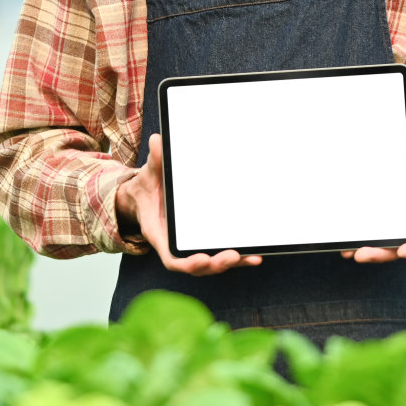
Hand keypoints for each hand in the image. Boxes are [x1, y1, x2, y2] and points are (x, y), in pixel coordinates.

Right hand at [116, 133, 262, 274]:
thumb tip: (158, 141)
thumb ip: (155, 161)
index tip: (201, 259)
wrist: (149, 194)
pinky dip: (239, 256)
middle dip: (216, 263)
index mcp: (160, 235)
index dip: (187, 262)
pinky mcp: (205, 240)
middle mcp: (177, 245)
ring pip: (213, 262)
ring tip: (251, 256)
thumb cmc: (149, 187)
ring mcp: (192, 245)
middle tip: (233, 256)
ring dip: (233, 262)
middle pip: (198, 265)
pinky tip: (255, 253)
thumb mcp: (149, 174)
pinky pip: (222, 250)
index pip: (172, 258)